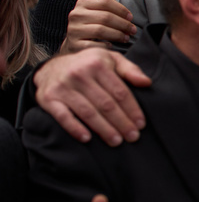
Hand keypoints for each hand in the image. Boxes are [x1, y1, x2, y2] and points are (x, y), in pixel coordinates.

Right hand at [34, 48, 150, 145]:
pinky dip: (75, 128)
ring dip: (104, 129)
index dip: (132, 110)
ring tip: (116, 141)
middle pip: (106, 104)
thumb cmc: (88, 66)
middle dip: (122, 122)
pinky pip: (63, 116)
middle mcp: (79, 74)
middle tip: (132, 137)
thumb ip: (130, 70)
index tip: (141, 124)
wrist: (50, 68)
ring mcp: (63, 87)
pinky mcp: (49, 99)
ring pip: (88, 112)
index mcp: (98, 64)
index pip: (120, 92)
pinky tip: (87, 138)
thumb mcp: (110, 60)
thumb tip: (146, 83)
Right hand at [59, 0, 135, 53]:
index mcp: (83, 3)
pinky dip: (106, 45)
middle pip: (105, 17)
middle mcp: (75, 14)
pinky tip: (112, 46)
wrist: (75, 44)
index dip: (122, 10)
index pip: (106, 2)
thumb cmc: (92, 23)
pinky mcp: (74, 44)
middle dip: (123, 24)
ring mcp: (73, 30)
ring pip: (101, 30)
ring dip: (118, 35)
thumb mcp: (99, 7)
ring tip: (126, 38)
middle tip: (133, 30)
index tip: (131, 17)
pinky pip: (94, 45)